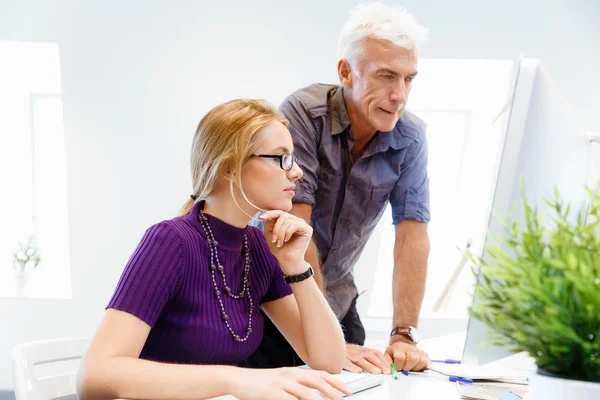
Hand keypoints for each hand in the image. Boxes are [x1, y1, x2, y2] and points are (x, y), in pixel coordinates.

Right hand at [230, 367, 351, 399]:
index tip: (347, 390)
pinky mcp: (272, 393)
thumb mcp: (281, 380)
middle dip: (334, 391)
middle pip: (317, 381)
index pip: (320, 375)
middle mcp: (290, 375)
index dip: (335, 382)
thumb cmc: (260, 382)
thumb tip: (313, 394)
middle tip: (343, 399)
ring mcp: (282, 384)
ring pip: (306, 393)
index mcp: (294, 372)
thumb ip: (297, 386)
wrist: (239, 379)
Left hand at [261, 210, 312, 271]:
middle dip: (276, 228)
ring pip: (288, 220)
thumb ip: (269, 223)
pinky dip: (287, 233)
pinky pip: (294, 225)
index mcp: (288, 220)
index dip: (270, 213)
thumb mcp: (270, 233)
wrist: (286, 260)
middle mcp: (296, 220)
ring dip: (281, 233)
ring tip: (279, 243)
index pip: (279, 212)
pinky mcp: (307, 229)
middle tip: (274, 239)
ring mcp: (302, 224)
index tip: (262, 218)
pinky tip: (286, 240)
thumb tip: (268, 214)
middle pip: (283, 215)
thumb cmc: (279, 248)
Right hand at [343, 344, 391, 374]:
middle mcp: (357, 351)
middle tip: (386, 371)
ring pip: (360, 359)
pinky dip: (353, 366)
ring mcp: (349, 355)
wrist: (331, 345)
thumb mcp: (358, 352)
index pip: (375, 352)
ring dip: (369, 366)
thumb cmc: (346, 352)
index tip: (389, 367)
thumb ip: (369, 358)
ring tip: (377, 372)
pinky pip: (347, 362)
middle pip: (370, 355)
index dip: (383, 360)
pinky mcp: (341, 359)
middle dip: (379, 363)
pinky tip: (358, 371)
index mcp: (362, 350)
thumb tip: (382, 365)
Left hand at [384, 337, 430, 371]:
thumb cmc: (395, 352)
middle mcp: (410, 348)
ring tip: (410, 368)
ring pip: (420, 361)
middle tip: (403, 369)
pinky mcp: (425, 356)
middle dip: (407, 367)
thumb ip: (386, 362)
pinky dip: (421, 368)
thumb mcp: (388, 355)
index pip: (400, 357)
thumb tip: (388, 370)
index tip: (397, 368)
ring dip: (414, 368)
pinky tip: (416, 368)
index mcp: (399, 348)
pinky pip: (426, 364)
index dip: (398, 366)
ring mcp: (419, 352)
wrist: (402, 345)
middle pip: (412, 359)